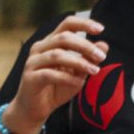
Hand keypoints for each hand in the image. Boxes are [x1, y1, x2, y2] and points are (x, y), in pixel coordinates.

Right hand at [7, 14, 108, 133]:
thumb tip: (104, 45)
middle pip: (64, 37)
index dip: (83, 24)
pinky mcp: (29, 78)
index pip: (67, 24)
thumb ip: (89, 59)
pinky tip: (79, 82)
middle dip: (86, 46)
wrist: (36, 109)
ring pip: (57, 55)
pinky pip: (49, 74)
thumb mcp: (79, 72)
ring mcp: (32, 62)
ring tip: (95, 71)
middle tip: (102, 57)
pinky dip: (67, 78)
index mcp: (52, 42)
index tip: (101, 29)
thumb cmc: (58, 86)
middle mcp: (40, 48)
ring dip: (79, 62)